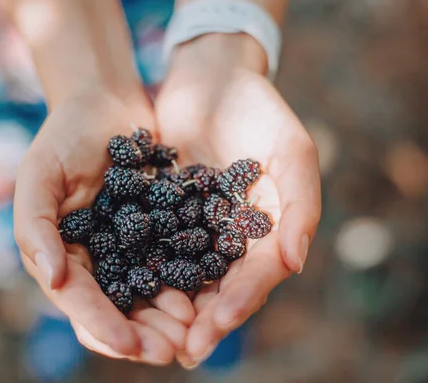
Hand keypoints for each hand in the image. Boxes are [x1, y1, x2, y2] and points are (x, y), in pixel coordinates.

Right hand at [13, 87, 194, 364]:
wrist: (104, 104)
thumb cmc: (64, 137)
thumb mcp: (39, 175)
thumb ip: (35, 227)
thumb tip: (53, 279)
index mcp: (61, 256)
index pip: (80, 302)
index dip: (103, 326)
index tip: (132, 345)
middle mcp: (95, 261)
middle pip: (118, 310)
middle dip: (144, 333)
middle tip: (174, 348)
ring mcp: (128, 248)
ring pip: (149, 295)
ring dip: (169, 317)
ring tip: (195, 327)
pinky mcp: (158, 232)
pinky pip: (173, 265)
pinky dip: (187, 283)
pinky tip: (206, 293)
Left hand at [155, 34, 321, 366]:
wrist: (210, 76)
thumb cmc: (258, 110)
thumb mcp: (292, 151)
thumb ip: (301, 205)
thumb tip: (295, 264)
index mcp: (268, 230)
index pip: (258, 275)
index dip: (241, 300)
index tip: (217, 322)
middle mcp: (232, 237)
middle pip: (221, 287)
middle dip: (204, 319)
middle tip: (182, 350)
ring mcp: (197, 228)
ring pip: (186, 277)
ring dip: (172, 308)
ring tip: (153, 337)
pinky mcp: (163, 213)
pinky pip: (154, 248)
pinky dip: (143, 272)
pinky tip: (126, 293)